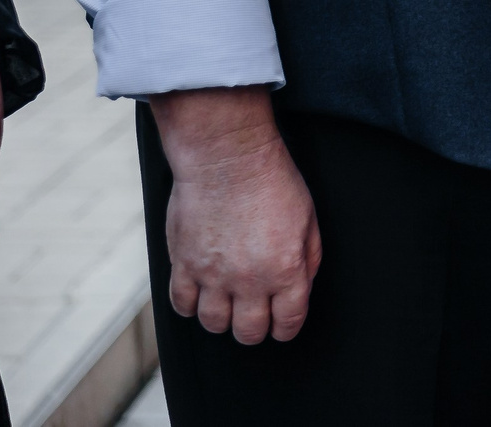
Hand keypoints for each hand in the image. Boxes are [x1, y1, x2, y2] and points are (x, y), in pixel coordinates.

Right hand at [150, 88, 320, 343]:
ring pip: (213, 324)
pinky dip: (191, 305)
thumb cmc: (272, 181)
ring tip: (227, 304)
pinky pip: (181, 304)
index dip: (286, 328)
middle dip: (255, 330)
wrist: (227, 157)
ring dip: (223, 319)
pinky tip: (200, 293)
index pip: (288, 322)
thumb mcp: (309, 218)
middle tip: (255, 317)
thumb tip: (302, 286)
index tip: (282, 326)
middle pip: (248, 333)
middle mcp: (249, 280)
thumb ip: (308, 258)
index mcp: (286, 270)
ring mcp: (212, 275)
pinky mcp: (183, 264)